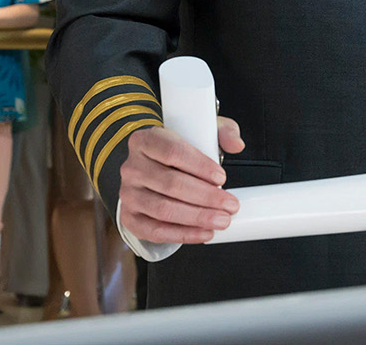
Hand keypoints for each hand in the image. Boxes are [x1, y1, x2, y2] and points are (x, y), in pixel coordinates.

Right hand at [118, 117, 246, 244]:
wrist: (154, 169)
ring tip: (221, 220)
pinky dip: (182, 235)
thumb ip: (224, 131)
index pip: (173, 152)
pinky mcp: (130, 217)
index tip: (222, 178)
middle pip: (171, 184)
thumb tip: (236, 144)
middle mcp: (132, 167)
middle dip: (206, 197)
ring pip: (163, 209)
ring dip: (197, 218)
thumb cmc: (179, 151)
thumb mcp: (201, 131)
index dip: (200, 166)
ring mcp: (128, 194)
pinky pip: (155, 231)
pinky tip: (203, 233)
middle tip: (230, 205)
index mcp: (145, 141)